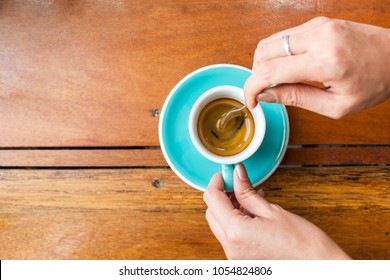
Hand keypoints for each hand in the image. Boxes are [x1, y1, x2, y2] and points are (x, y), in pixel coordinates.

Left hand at [203, 163, 350, 258]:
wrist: (318, 267)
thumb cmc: (301, 243)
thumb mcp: (272, 210)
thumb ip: (248, 192)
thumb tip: (237, 174)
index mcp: (235, 232)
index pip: (212, 199)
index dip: (217, 181)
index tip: (226, 172)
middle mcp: (230, 247)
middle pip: (212, 212)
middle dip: (220, 195)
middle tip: (236, 182)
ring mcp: (235, 255)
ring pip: (219, 225)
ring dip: (227, 208)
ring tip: (246, 195)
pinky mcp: (241, 259)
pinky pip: (230, 236)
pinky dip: (235, 221)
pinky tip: (250, 211)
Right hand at [244, 17, 389, 118]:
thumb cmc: (374, 83)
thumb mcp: (336, 105)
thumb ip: (296, 98)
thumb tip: (266, 96)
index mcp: (326, 61)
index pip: (270, 71)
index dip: (252, 87)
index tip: (251, 100)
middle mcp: (319, 36)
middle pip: (264, 52)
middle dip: (256, 75)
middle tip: (264, 92)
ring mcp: (318, 25)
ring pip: (270, 41)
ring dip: (264, 63)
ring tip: (275, 81)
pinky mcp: (317, 21)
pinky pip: (284, 36)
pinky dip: (276, 53)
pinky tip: (286, 68)